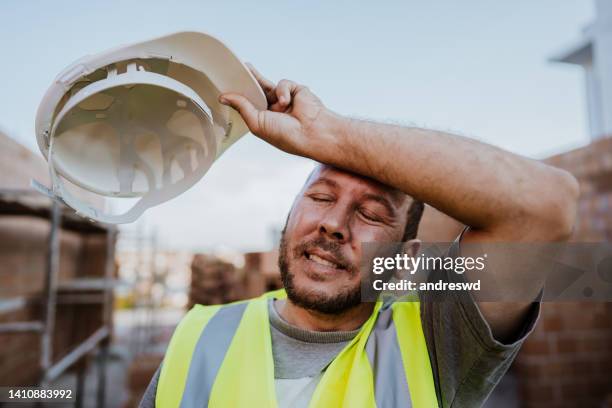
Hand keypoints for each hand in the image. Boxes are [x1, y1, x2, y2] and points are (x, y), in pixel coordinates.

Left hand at [219, 64, 335, 157]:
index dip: (240, 96)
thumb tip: (223, 97)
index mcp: (265, 120)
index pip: (249, 104)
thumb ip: (241, 107)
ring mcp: (286, 100)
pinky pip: (284, 84)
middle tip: (239, 68)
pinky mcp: (296, 91)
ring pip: (270, 85)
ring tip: (274, 103)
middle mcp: (274, 110)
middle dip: (249, 81)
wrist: (312, 132)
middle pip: (258, 90)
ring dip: (270, 90)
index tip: (228, 87)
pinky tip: (288, 102)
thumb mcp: (257, 122)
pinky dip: (284, 91)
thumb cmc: (285, 135)